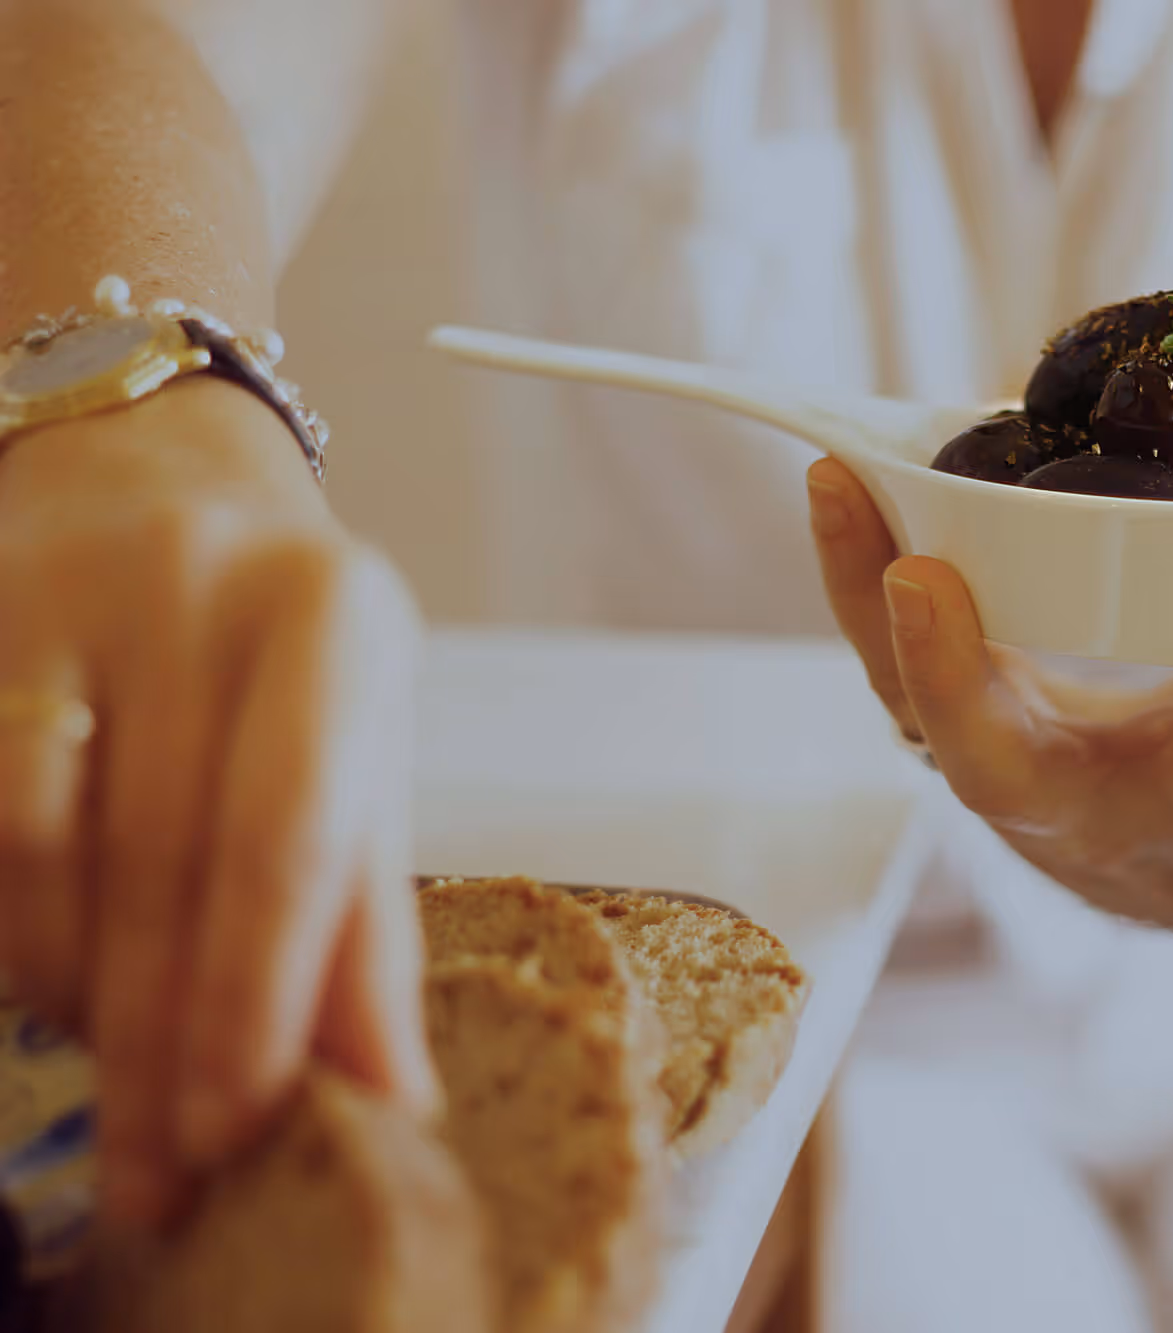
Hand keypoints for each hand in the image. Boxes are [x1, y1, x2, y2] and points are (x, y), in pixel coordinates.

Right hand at [0, 379, 434, 1227]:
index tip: (240, 1129)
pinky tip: (56, 986)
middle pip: (171, 867)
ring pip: (53, 863)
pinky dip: (22, 937)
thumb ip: (362, 915)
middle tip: (171, 1173)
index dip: (258, 999)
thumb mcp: (360, 752)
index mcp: (337, 619)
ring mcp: (67, 599)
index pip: (293, 838)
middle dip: (169, 1043)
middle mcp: (204, 590)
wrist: (153, 473)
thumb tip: (384, 1091)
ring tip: (127, 1080)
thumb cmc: (284, 648)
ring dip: (89, 1004)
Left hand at [806, 458, 1172, 929]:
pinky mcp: (954, 727)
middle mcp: (1083, 810)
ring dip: (865, 600)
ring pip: (912, 707)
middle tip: (915, 573)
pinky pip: (888, 660)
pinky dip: (857, 578)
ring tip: (837, 487)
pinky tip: (837, 488)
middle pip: (994, 765)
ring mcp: (1003, 774)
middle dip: (950, 675)